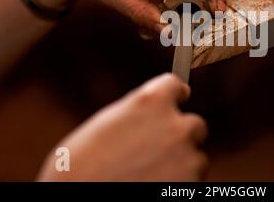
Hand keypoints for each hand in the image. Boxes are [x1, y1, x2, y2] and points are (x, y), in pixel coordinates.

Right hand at [37, 74, 207, 181]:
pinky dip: (179, 185)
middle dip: (181, 135)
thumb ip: (136, 114)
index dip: (176, 95)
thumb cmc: (77, 168)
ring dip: (181, 164)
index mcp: (150, 102)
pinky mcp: (192, 185)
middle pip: (195, 124)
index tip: (178, 99)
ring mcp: (187, 156)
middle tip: (162, 150)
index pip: (176, 85)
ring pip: (196, 157)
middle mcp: (175, 125)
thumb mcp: (104, 125)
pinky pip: (194, 181)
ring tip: (150, 176)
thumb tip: (151, 114)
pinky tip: (154, 187)